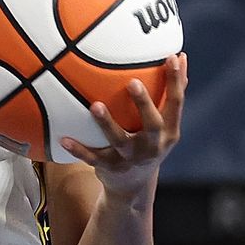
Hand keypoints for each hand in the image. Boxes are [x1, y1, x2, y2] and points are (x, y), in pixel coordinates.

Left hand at [61, 54, 186, 199]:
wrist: (133, 188)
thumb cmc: (148, 144)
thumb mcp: (165, 125)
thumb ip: (170, 94)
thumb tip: (181, 56)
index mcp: (169, 132)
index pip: (176, 104)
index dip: (176, 81)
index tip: (172, 58)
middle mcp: (153, 146)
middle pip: (152, 124)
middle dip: (143, 103)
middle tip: (132, 82)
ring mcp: (131, 158)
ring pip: (119, 140)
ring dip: (107, 123)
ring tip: (95, 105)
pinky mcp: (110, 168)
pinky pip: (92, 158)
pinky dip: (78, 149)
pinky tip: (63, 138)